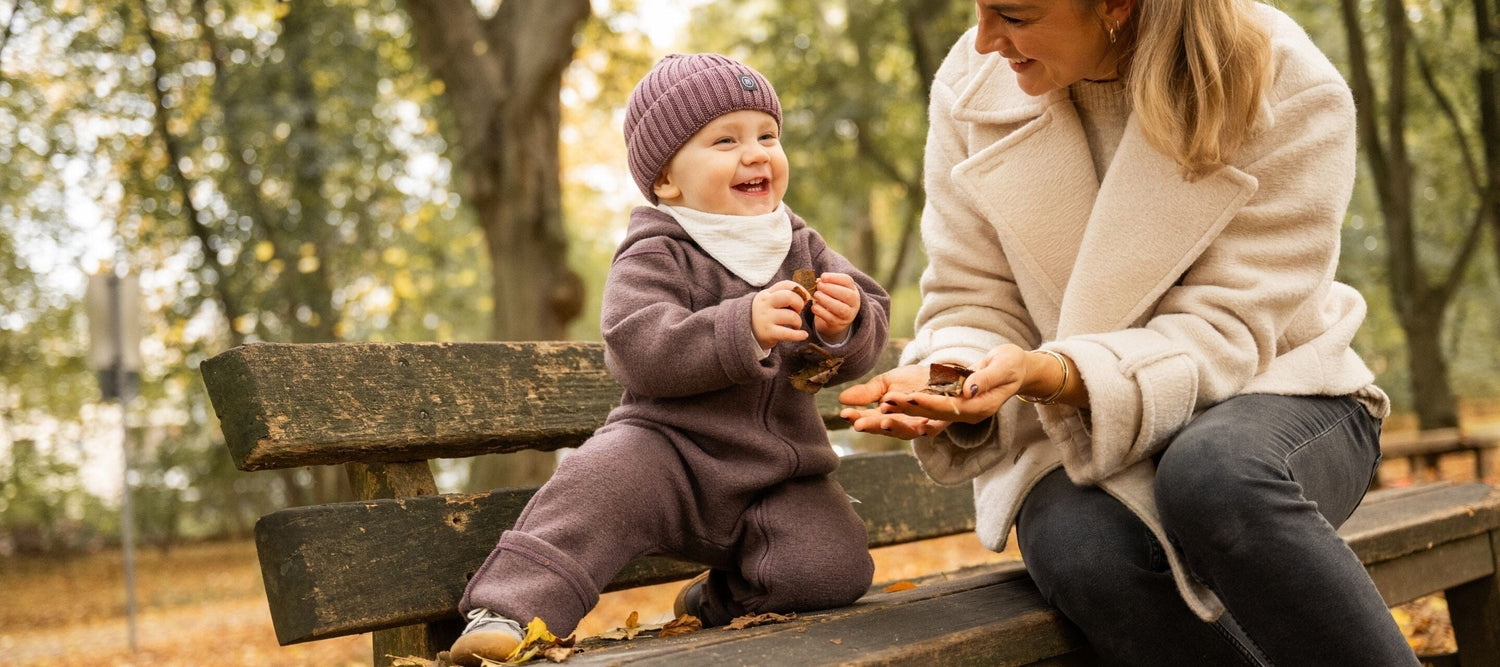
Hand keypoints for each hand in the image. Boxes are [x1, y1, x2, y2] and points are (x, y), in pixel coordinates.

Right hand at [752, 280, 809, 350]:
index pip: (786, 284)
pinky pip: (788, 333)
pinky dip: (799, 335)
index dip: (800, 289)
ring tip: (795, 325)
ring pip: (791, 316)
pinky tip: (803, 335)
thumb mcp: (770, 301)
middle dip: (799, 303)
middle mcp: (765, 304)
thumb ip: (784, 296)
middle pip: (789, 296)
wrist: (748, 332)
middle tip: (798, 311)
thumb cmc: (766, 315)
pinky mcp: (768, 332)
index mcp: (767, 294)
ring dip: (798, 321)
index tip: (805, 297)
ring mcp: (766, 318)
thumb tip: (806, 297)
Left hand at [812, 273, 859, 339]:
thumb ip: (826, 284)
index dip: (834, 277)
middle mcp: (853, 303)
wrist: (836, 320)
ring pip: (840, 309)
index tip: (823, 276)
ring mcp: (847, 315)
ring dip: (826, 300)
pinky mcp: (838, 324)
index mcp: (853, 290)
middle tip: (819, 286)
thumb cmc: (833, 299)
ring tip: (816, 295)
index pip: (847, 281)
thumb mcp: (833, 289)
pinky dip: (821, 311)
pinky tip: (814, 306)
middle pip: (847, 295)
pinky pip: (830, 318)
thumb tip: (817, 281)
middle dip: (831, 289)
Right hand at [837, 364, 949, 438]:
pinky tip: (917, 417)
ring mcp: (919, 427)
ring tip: (884, 420)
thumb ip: (867, 393)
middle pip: (884, 428)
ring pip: (905, 431)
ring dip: (895, 426)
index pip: (868, 419)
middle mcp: (901, 425)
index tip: (845, 413)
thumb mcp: (887, 383)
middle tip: (859, 423)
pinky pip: (930, 426)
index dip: (856, 417)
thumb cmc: (914, 380)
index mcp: (886, 415)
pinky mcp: (938, 425)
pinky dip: (922, 422)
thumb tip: (841, 399)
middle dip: (872, 425)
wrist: (945, 376)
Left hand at [877, 344, 1028, 423]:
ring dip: (902, 411)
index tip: (909, 397)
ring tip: (879, 406)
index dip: (929, 403)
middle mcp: (966, 414)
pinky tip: (888, 404)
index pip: (949, 408)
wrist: (1016, 369)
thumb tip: (970, 389)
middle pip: (932, 415)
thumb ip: (987, 378)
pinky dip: (907, 406)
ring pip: (925, 414)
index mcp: (980, 407)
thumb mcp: (1005, 366)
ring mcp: (958, 411)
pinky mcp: (951, 404)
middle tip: (884, 402)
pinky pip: (926, 408)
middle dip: (907, 410)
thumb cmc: (1012, 364)